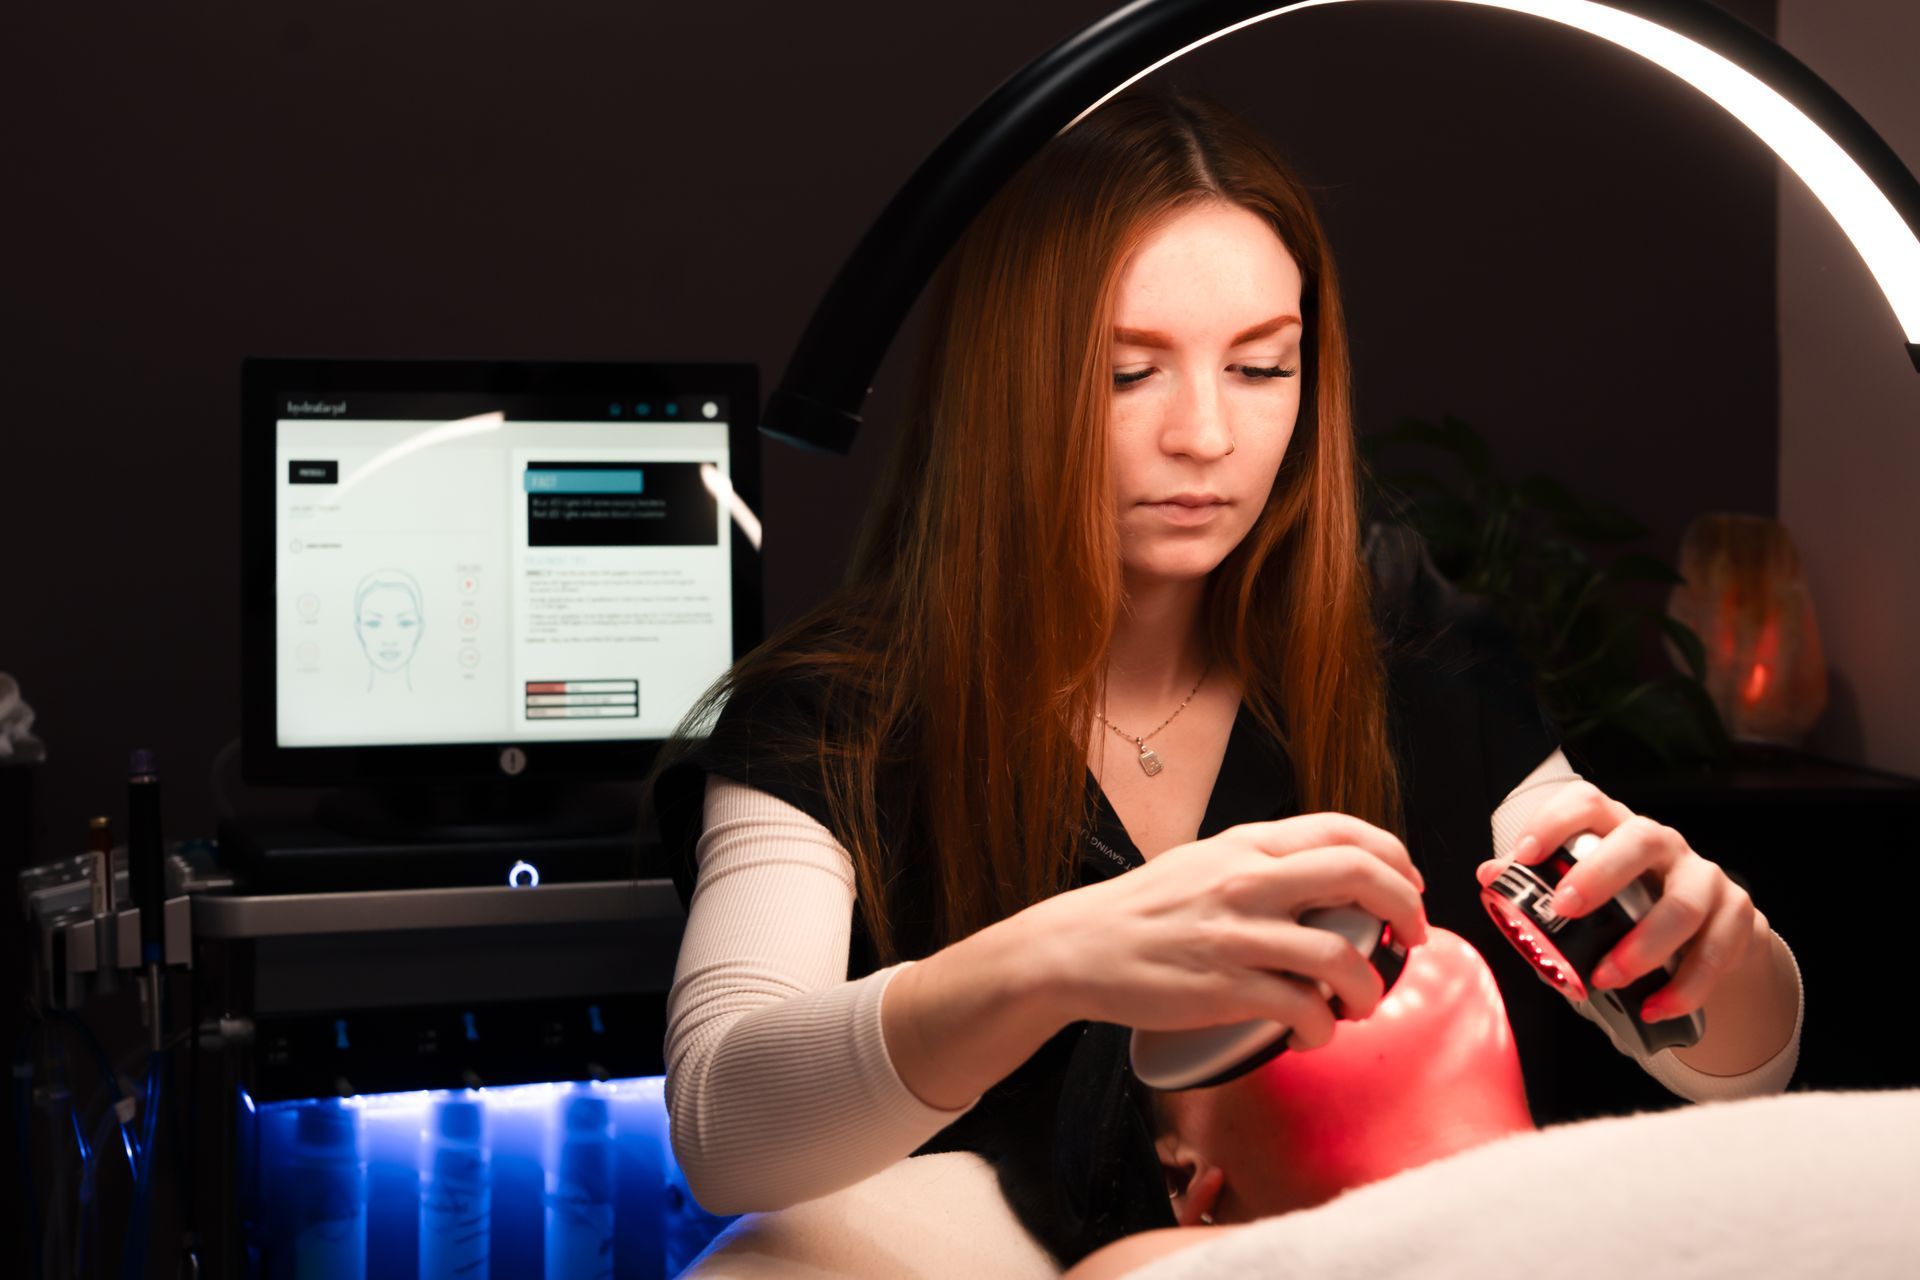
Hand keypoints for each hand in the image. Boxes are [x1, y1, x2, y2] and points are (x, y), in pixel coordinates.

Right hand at [1037, 813, 1429, 1048]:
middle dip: (1407, 909)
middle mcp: (1248, 880)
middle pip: (1360, 876)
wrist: (1077, 948)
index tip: (1409, 886)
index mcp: (1247, 845)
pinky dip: (1322, 1029)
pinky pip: (1304, 1009)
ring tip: (1358, 1005)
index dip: (1394, 857)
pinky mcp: (1225, 989)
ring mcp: (1238, 935)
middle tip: (1412, 940)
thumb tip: (1320, 879)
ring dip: (1368, 988)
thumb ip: (1257, 863)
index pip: (1344, 831)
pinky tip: (1309, 1035)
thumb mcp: (1203, 862)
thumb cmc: (1140, 912)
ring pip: (1341, 955)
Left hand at [1474, 782, 1768, 1023]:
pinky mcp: (1736, 917)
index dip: (1556, 822)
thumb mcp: (1585, 892)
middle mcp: (1664, 845)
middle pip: (1641, 841)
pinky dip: (1684, 987)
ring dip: (1643, 946)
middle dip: (1601, 874)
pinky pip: (1715, 952)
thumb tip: (1489, 876)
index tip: (1526, 854)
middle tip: (1565, 909)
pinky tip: (1654, 1007)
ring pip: (1683, 904)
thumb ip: (1540, 886)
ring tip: (1606, 978)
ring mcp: (1705, 878)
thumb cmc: (1629, 905)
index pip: (1588, 803)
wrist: (1705, 933)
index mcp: (1617, 830)